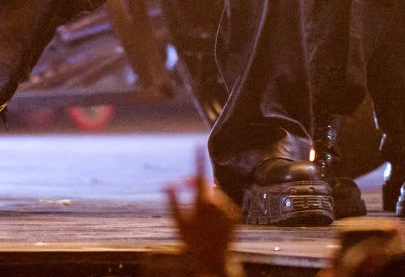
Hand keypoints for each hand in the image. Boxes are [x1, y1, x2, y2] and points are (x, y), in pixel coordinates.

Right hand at [165, 154, 237, 276]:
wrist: (214, 260)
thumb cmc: (193, 242)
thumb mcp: (178, 222)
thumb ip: (173, 201)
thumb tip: (167, 183)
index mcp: (203, 202)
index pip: (200, 175)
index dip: (198, 159)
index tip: (197, 145)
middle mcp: (219, 203)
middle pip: (206, 185)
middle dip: (195, 184)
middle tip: (182, 187)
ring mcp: (229, 209)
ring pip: (216, 194)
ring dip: (205, 197)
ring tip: (197, 213)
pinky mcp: (237, 215)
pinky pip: (225, 204)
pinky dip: (216, 206)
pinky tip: (210, 220)